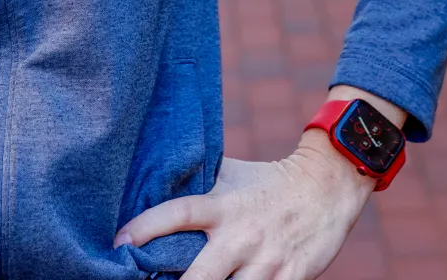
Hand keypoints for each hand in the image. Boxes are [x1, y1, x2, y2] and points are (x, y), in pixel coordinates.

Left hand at [113, 129, 374, 279]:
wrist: (328, 184)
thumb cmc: (268, 181)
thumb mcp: (231, 176)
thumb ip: (197, 183)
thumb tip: (150, 180)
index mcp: (224, 205)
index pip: (178, 213)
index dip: (146, 227)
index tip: (118, 242)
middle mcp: (242, 235)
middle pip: (200, 276)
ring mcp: (266, 261)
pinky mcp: (290, 278)